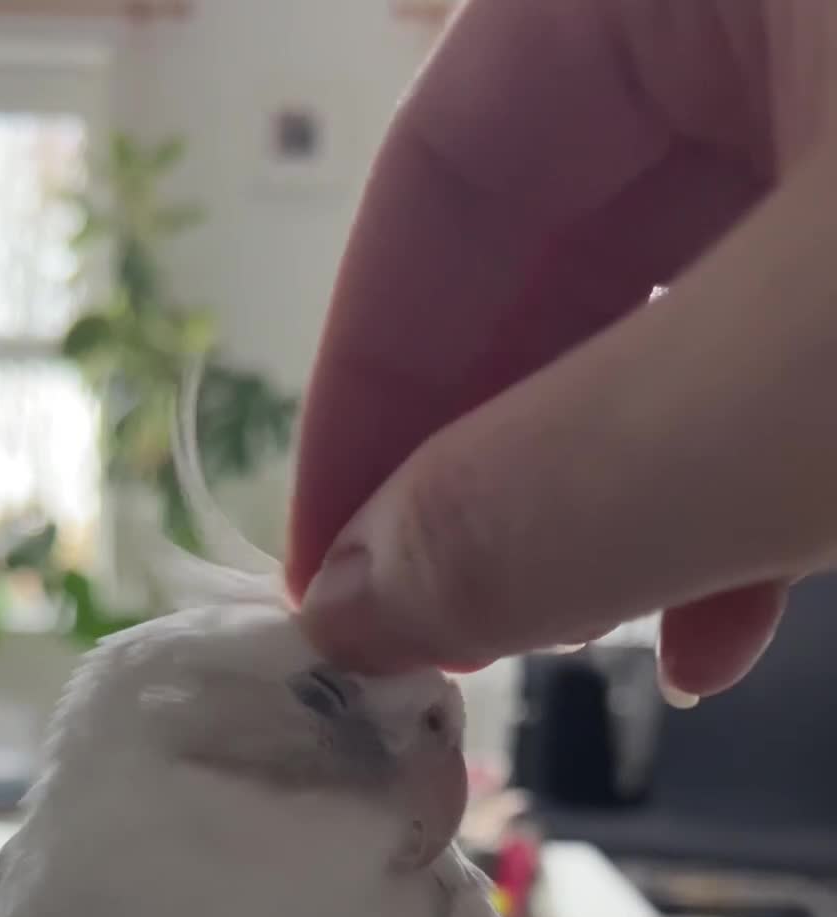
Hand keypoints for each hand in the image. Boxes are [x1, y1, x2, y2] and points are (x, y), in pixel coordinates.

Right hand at [288, 0, 836, 698]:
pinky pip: (806, 339)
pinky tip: (730, 620)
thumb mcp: (804, 388)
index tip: (330, 586)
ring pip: (694, 307)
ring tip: (594, 649)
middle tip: (455, 639)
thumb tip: (360, 605)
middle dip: (505, 468)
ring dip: (628, 502)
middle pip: (566, 242)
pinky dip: (759, 484)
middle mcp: (782, 4)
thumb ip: (563, 491)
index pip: (455, 157)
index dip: (369, 390)